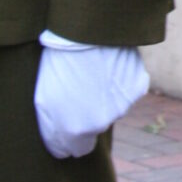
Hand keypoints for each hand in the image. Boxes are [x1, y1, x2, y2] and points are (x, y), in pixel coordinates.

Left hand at [34, 34, 149, 158]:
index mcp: (75, 130)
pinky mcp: (138, 87)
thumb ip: (55, 130)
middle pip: (95, 127)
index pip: (77, 150)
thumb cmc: (59, 63)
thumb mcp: (44, 101)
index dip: (69, 138)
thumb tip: (65, 146)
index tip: (66, 123)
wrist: (86, 31)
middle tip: (78, 87)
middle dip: (87, 113)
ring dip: (104, 96)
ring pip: (113, 109)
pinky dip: (121, 82)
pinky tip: (109, 66)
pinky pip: (128, 92)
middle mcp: (101, 123)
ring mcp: (122, 106)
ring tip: (92, 72)